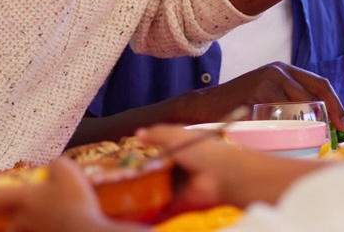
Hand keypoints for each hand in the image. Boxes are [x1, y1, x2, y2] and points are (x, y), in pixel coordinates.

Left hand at [0, 157, 117, 231]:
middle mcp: (23, 220)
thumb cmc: (72, 201)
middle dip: (1, 219)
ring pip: (23, 231)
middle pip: (7, 221)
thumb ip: (55, 166)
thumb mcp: (66, 171)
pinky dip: (45, 230)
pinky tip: (54, 227)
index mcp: (23, 198)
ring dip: (24, 227)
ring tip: (35, 223)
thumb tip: (53, 168)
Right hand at [141, 125, 320, 211]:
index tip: (127, 160)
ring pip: (157, 191)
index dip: (144, 155)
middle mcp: (179, 168)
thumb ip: (156, 133)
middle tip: (121, 180)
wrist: (222, 176)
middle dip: (140, 176)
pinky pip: (163, 208)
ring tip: (123, 196)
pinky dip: (152, 211)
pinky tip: (135, 212)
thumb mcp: (175, 135)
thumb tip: (138, 133)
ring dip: (143, 194)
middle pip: (156, 172)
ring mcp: (179, 187)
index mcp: (180, 149)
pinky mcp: (180, 204)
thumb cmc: (200, 150)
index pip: (159, 152)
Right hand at [171, 62, 343, 130]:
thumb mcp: (268, 92)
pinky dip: (282, 130)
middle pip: (313, 97)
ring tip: (302, 139)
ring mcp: (267, 81)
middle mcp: (278, 71)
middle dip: (324, 118)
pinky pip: (279, 117)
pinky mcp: (257, 94)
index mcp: (284, 68)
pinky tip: (278, 136)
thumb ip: (290, 97)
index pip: (320, 83)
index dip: (335, 103)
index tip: (342, 123)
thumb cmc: (239, 103)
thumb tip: (320, 117)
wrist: (206, 105)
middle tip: (329, 137)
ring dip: (302, 127)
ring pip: (298, 109)